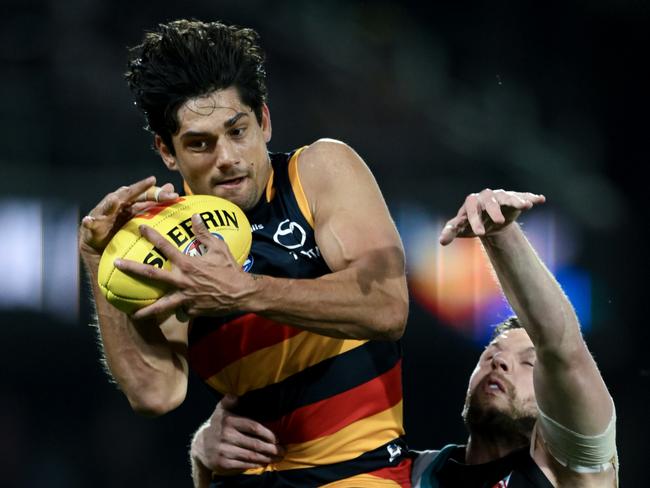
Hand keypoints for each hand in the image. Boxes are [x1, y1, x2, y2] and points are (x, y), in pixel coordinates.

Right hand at [79, 176, 178, 258]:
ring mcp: (103, 214)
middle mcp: (115, 205)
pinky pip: (89, 224)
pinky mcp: (91, 227)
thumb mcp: (138, 215)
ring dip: (110, 203)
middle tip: (150, 182)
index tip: (173, 193)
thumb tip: (171, 188)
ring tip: (115, 200)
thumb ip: (152, 202)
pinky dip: (89, 222)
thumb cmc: (120, 228)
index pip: (144, 195)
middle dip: (138, 189)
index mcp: (128, 202)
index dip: (157, 193)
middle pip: (127, 195)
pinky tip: (88, 220)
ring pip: (107, 206)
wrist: (101, 246)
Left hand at [115, 214, 254, 319]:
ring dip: (146, 310)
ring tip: (133, 315)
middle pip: (152, 275)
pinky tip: (179, 314)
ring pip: (161, 305)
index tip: (140, 228)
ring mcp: (186, 298)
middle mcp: (183, 281)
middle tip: (116, 264)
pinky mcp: (192, 310)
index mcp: (188, 263)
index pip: (166, 247)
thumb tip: (195, 216)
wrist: (242, 293)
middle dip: (132, 269)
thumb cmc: (230, 269)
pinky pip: (182, 311)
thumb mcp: (219, 248)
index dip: (152, 236)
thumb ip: (204, 233)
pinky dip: (180, 311)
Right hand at [192, 395, 283, 473]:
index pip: (253, 427)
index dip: (267, 433)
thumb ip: (228, 401)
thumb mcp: (220, 410)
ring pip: (251, 455)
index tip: (276, 438)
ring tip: (277, 458)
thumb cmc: (216, 425)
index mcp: (229, 421)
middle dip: (271, 448)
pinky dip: (255, 465)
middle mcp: (226, 436)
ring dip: (266, 458)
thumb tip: (235, 395)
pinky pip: (243, 464)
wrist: (199, 445)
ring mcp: (224, 450)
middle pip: (254, 444)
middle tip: (282, 450)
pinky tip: (263, 463)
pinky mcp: (223, 463)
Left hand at [439, 189, 544, 245]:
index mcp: (472, 203)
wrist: (487, 220)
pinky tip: (540, 200)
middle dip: (494, 211)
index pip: (471, 210)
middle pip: (490, 202)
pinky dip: (531, 197)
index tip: (479, 234)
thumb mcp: (461, 227)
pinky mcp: (515, 199)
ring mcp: (501, 197)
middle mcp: (487, 197)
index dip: (475, 220)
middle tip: (499, 222)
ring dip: (516, 200)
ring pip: (508, 197)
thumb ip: (451, 231)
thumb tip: (441, 241)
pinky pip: (524, 196)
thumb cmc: (471, 223)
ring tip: (525, 206)